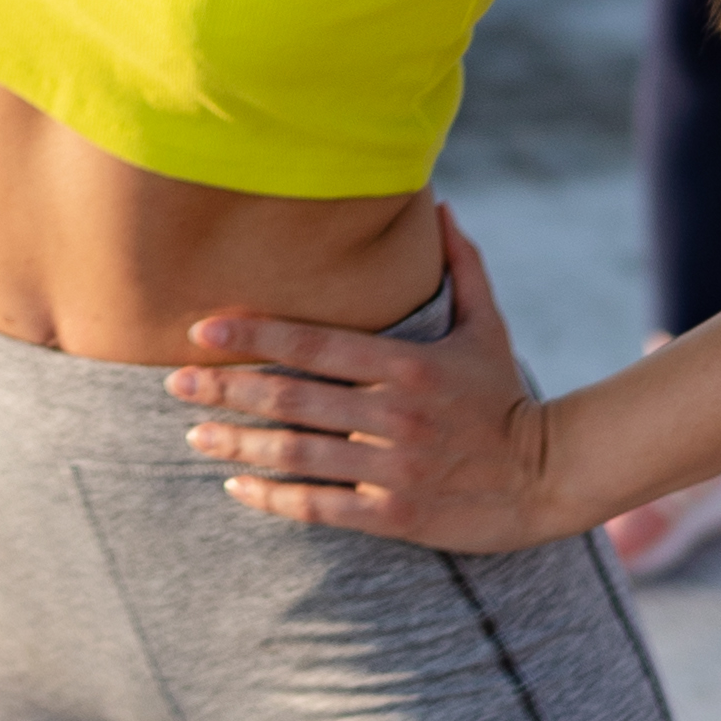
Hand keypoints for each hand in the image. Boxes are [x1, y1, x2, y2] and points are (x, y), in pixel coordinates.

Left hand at [167, 209, 572, 551]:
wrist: (548, 477)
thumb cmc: (504, 396)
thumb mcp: (487, 327)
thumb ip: (460, 267)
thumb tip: (441, 205)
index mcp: (407, 365)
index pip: (314, 343)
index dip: (253, 335)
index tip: (200, 329)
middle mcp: (394, 415)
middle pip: (291, 399)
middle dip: (224, 390)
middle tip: (173, 384)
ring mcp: (393, 468)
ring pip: (295, 456)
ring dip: (236, 446)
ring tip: (192, 436)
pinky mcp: (396, 515)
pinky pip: (320, 508)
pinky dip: (272, 499)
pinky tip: (236, 487)